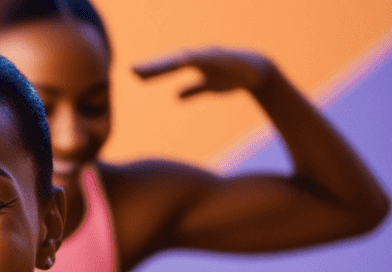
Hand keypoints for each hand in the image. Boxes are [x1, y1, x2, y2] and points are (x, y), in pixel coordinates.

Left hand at [133, 47, 276, 98]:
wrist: (258, 72)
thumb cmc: (231, 76)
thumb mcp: (208, 87)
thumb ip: (192, 90)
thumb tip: (176, 96)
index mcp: (193, 64)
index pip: (168, 67)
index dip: (152, 71)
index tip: (133, 74)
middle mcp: (199, 57)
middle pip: (172, 61)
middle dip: (153, 66)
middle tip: (133, 70)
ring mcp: (211, 56)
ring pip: (186, 58)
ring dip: (169, 61)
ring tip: (152, 66)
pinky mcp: (225, 58)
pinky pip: (208, 57)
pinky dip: (196, 58)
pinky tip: (183, 59)